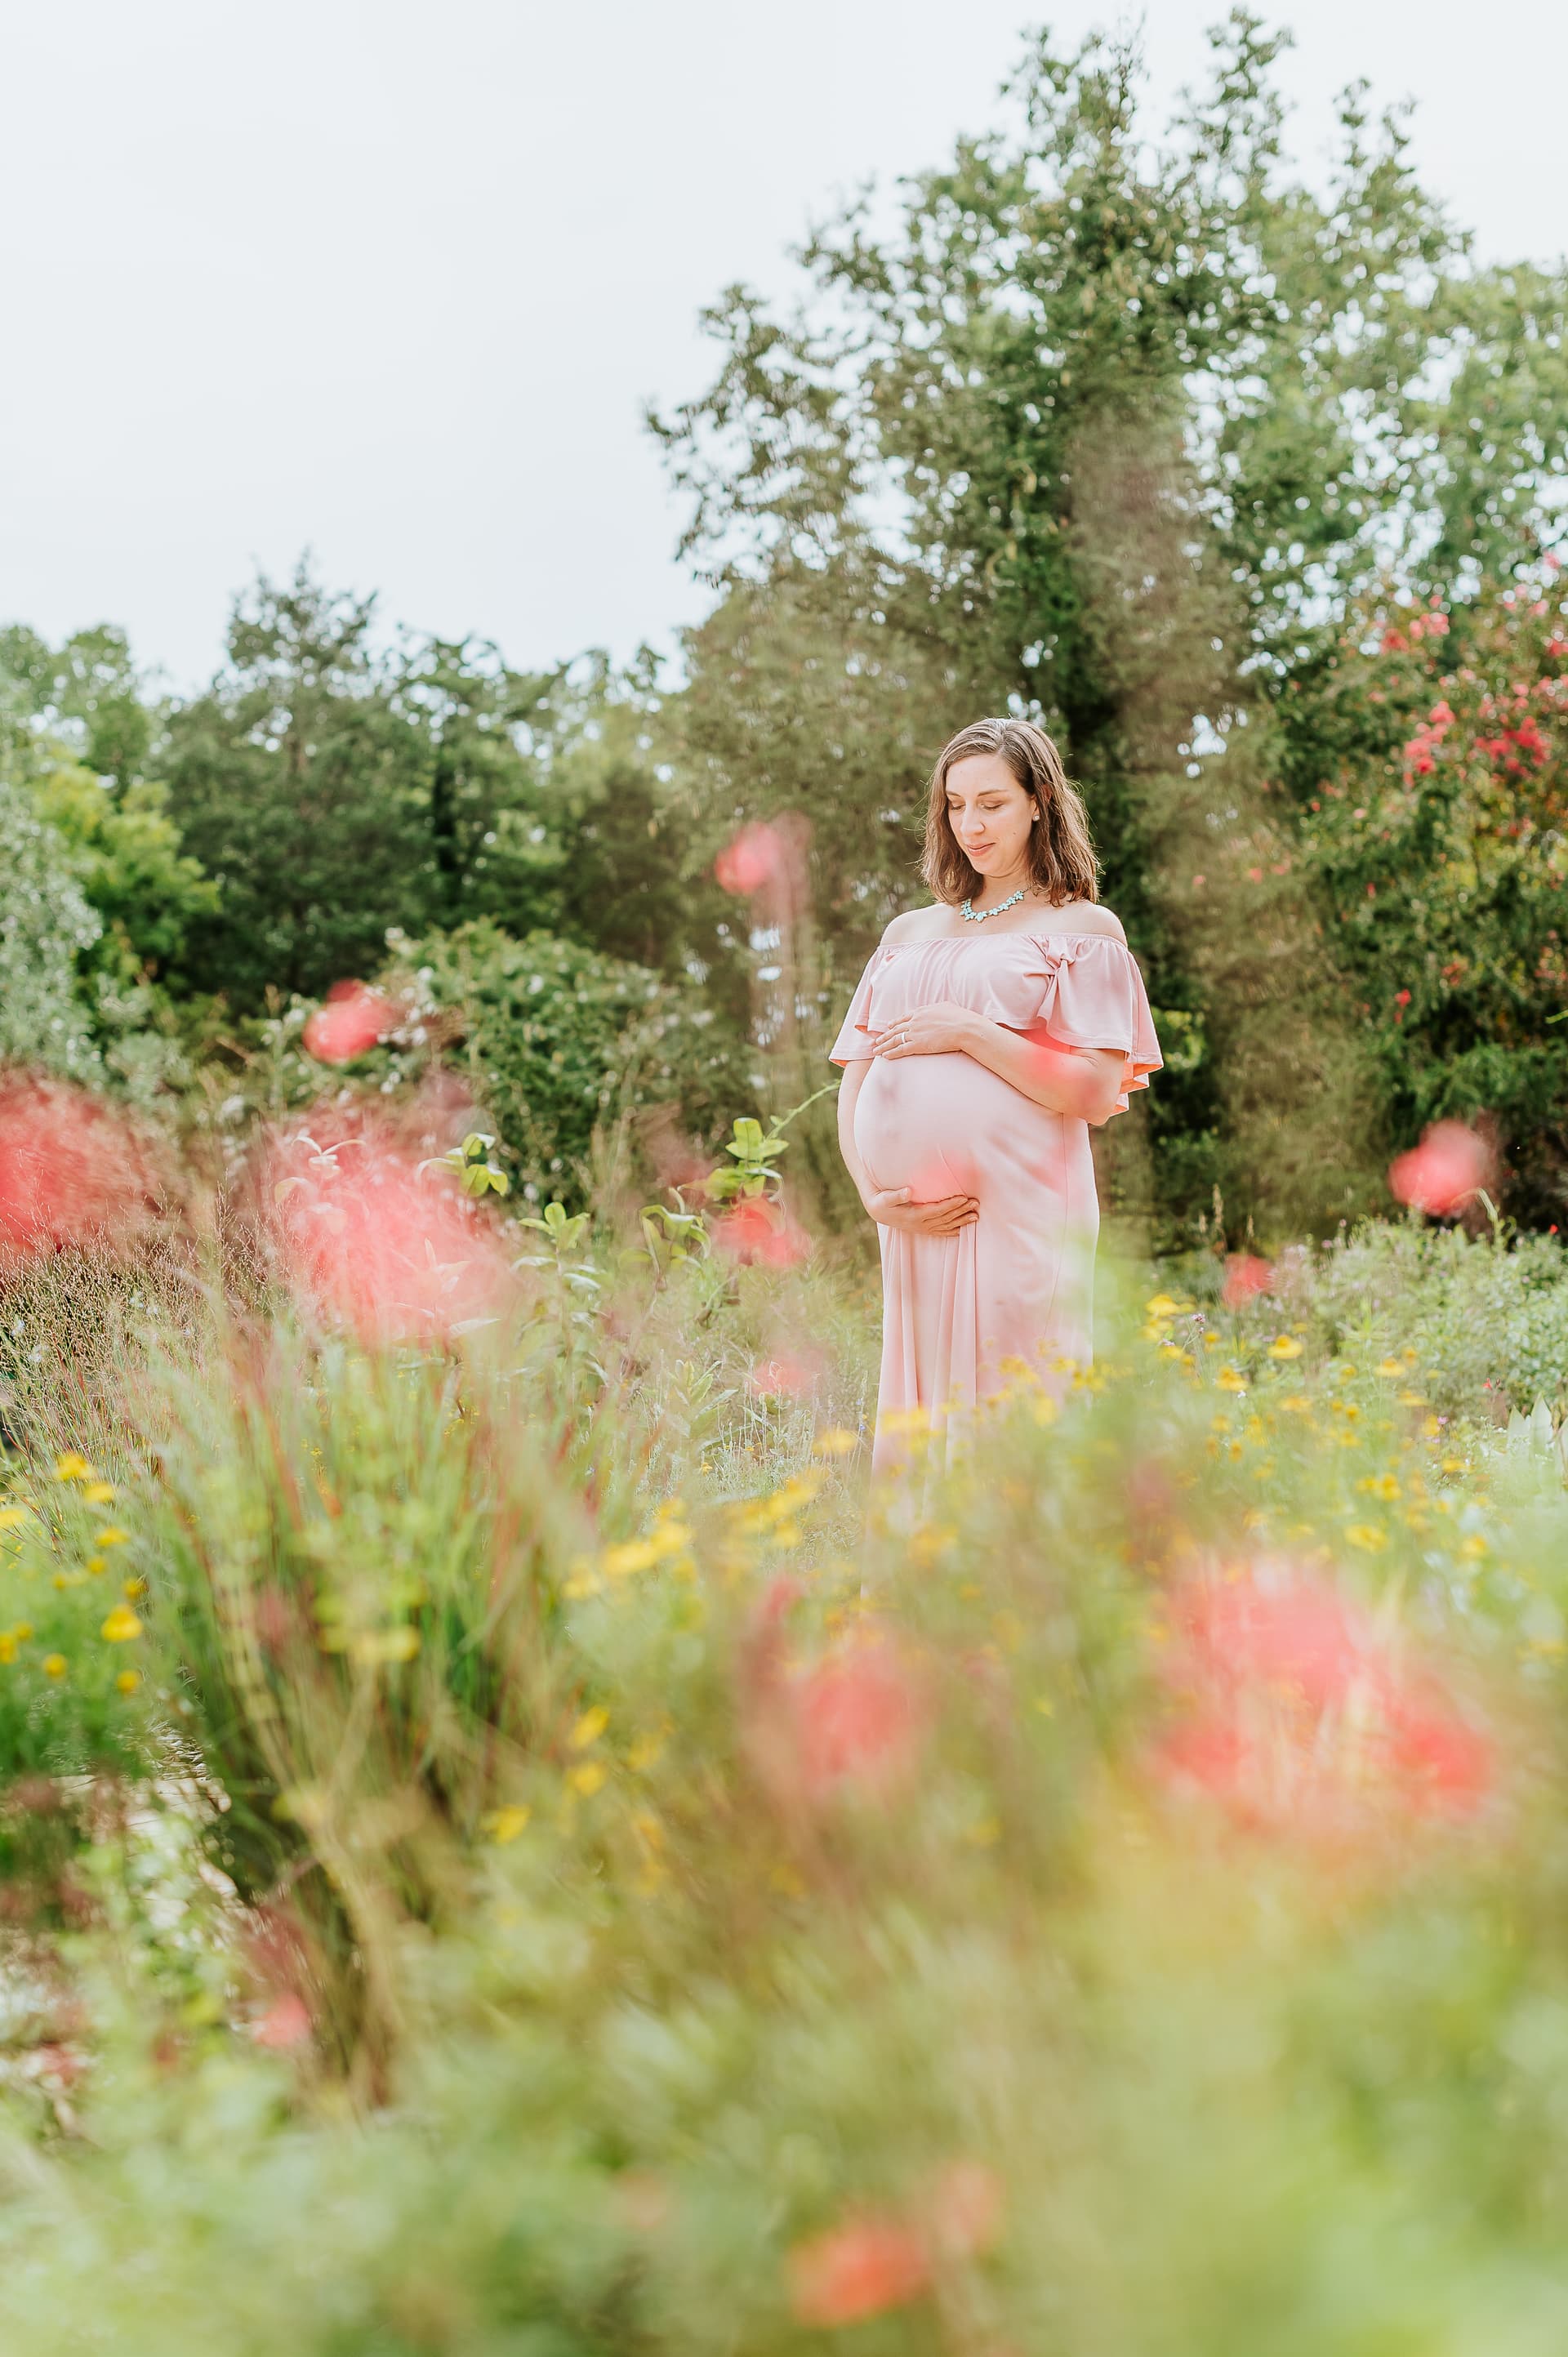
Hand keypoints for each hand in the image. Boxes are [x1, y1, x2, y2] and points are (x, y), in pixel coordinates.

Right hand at [863, 1185, 978, 1234]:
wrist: (878, 1212)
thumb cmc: (882, 1202)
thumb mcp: (886, 1198)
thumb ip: (896, 1195)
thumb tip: (908, 1191)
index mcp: (914, 1215)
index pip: (938, 1210)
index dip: (951, 1204)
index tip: (963, 1197)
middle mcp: (921, 1224)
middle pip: (945, 1218)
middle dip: (961, 1211)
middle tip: (976, 1203)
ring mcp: (922, 1228)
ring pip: (946, 1226)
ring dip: (961, 1221)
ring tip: (975, 1216)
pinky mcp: (922, 1230)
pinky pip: (939, 1232)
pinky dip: (951, 1232)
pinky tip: (961, 1230)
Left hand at [869, 1000, 979, 1058]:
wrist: (964, 1028)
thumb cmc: (960, 1018)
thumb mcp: (946, 1007)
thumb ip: (936, 1009)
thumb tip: (937, 1010)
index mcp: (921, 1012)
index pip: (903, 1018)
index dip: (894, 1023)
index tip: (888, 1027)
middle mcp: (915, 1022)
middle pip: (895, 1030)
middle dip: (884, 1036)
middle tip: (876, 1041)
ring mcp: (915, 1033)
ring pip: (894, 1040)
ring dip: (883, 1046)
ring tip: (876, 1050)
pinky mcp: (917, 1045)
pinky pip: (900, 1050)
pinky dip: (891, 1053)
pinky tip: (885, 1056)